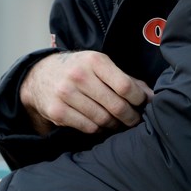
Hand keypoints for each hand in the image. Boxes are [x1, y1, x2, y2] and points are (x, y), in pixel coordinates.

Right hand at [20, 50, 153, 134]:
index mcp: (95, 61)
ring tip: (119, 123)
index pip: (124, 86)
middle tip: (136, 120)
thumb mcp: (100, 65)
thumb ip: (125, 79)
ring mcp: (66, 94)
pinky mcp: (57, 112)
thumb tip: (151, 96)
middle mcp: (79, 76)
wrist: (40, 75)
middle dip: (131, 116)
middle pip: (116, 105)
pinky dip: (100, 130)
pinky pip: (88, 127)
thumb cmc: (79, 69)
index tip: (144, 104)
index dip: (139, 99)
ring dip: (115, 125)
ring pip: (103, 119)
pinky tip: (102, 125)